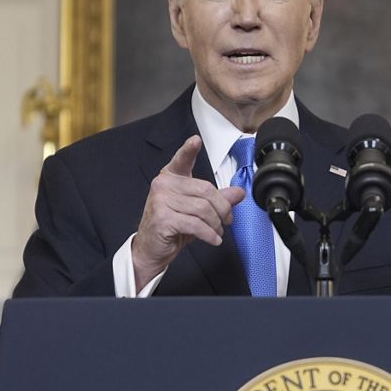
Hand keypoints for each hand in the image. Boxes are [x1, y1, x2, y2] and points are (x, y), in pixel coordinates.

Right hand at [132, 135, 245, 286]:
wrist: (151, 249)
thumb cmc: (172, 227)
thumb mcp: (197, 211)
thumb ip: (217, 199)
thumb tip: (238, 193)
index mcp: (171, 178)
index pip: (181, 160)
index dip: (189, 150)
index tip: (195, 141)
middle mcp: (163, 185)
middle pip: (205, 190)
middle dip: (222, 208)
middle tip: (227, 220)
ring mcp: (161, 201)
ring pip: (202, 209)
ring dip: (216, 224)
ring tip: (217, 231)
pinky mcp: (163, 218)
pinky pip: (195, 224)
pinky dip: (209, 234)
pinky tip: (213, 239)